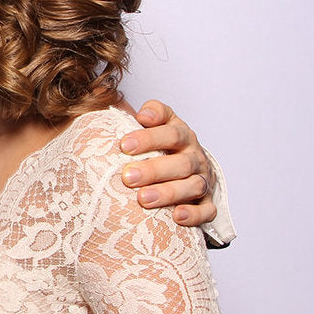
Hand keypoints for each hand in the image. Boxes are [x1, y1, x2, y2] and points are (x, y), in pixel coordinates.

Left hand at [119, 100, 215, 226]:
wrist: (187, 170)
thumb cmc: (157, 148)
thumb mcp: (145, 128)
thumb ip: (129, 115)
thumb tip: (106, 97)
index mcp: (178, 133)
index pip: (169, 129)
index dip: (149, 136)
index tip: (124, 145)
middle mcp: (193, 154)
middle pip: (180, 160)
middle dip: (153, 169)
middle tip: (127, 176)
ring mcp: (202, 179)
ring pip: (193, 185)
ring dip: (169, 192)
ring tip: (144, 199)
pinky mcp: (207, 203)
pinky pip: (206, 210)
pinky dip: (193, 214)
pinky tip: (176, 216)